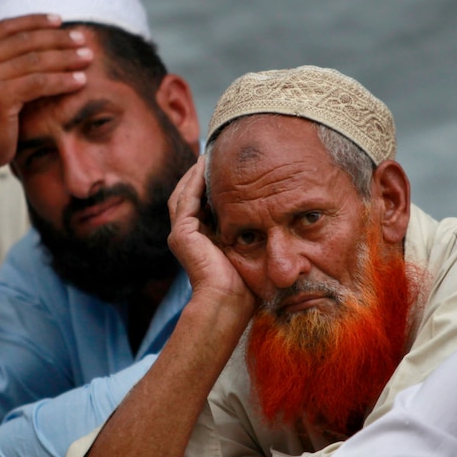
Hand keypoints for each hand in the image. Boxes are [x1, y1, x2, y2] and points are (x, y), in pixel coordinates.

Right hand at [0, 14, 92, 180]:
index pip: (6, 27)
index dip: (35, 21)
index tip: (60, 21)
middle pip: (24, 41)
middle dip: (57, 38)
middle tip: (82, 38)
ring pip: (35, 61)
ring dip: (66, 58)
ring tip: (87, 57)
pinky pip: (39, 84)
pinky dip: (62, 81)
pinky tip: (80, 81)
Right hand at [167, 156, 254, 311]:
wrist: (228, 303)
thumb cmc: (243, 287)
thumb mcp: (248, 253)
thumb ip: (251, 236)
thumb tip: (276, 221)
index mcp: (200, 240)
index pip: (201, 204)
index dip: (209, 185)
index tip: (226, 168)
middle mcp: (186, 235)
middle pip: (188, 195)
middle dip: (200, 174)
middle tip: (214, 153)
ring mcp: (181, 234)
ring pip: (184, 193)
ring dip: (196, 173)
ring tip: (209, 154)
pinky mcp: (181, 233)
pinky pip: (186, 199)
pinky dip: (194, 181)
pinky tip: (205, 165)